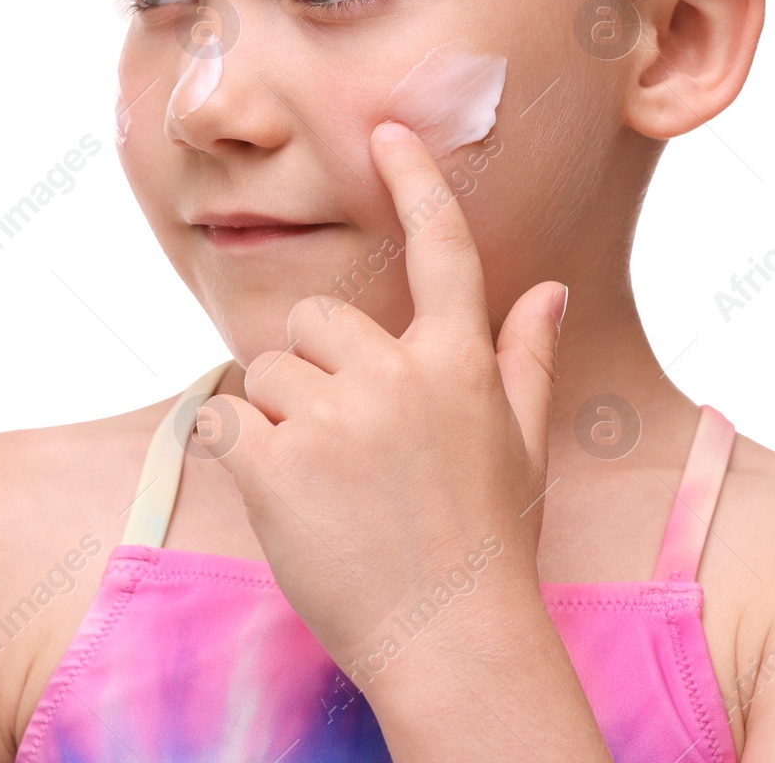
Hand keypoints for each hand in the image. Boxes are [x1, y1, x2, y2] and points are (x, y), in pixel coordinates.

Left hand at [198, 119, 568, 685]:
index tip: (389, 131)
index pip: (442, 251)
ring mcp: (337, 420)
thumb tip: (547, 292)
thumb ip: (523, 360)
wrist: (451, 643)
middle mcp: (400, 377)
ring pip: (265, 370)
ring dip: (276, 418)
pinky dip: (238, 450)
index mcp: (460, 366)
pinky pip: (227, 417)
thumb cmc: (488, 544)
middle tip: (341, 444)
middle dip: (314, 369)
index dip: (418, 182)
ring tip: (320, 484)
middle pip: (316, 320)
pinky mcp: (277, 464)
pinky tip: (280, 496)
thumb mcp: (520, 446)